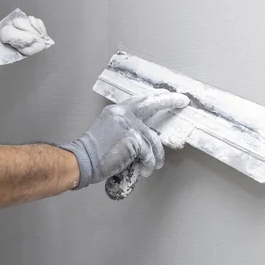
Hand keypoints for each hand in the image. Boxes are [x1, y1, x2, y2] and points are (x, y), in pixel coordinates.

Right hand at [62, 91, 189, 188]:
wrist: (82, 160)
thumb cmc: (93, 152)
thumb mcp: (107, 130)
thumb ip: (125, 127)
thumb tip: (144, 133)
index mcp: (116, 110)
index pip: (140, 100)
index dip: (155, 97)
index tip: (167, 94)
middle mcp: (123, 113)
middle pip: (152, 104)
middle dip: (170, 100)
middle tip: (182, 100)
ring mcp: (128, 125)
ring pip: (153, 139)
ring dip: (156, 155)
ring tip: (153, 165)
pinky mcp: (133, 139)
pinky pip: (149, 152)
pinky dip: (149, 163)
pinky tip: (144, 170)